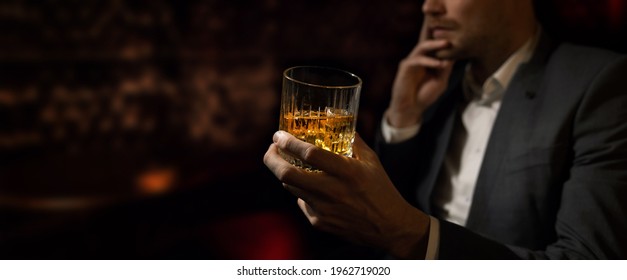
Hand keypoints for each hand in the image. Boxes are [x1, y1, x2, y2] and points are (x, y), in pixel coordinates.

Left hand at [263, 131, 430, 258]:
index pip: (309, 154)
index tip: (278, 135)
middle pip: (287, 175)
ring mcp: (323, 209)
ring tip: (286, 162)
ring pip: (290, 188)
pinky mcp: (319, 222)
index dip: (288, 143)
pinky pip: (301, 202)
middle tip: (271, 149)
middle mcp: (332, 191)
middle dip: (272, 159)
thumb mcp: (371, 160)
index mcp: (347, 172)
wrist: (389, 226)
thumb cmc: (381, 189)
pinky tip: (309, 186)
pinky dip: (301, 191)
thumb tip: (336, 119)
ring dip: (284, 173)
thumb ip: (352, 139)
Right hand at [386, 20, 453, 127]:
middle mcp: (420, 57)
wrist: (411, 109)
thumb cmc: (425, 95)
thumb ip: (446, 68)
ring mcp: (412, 61)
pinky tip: (439, 64)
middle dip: (436, 31)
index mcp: (428, 59)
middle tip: (450, 25)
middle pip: (427, 39)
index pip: (437, 44)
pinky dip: (429, 61)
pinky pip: (417, 60)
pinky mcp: (405, 67)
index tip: (459, 31)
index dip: (445, 36)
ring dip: (435, 44)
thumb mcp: (441, 81)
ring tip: (447, 43)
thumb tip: (455, 53)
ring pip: (422, 46)